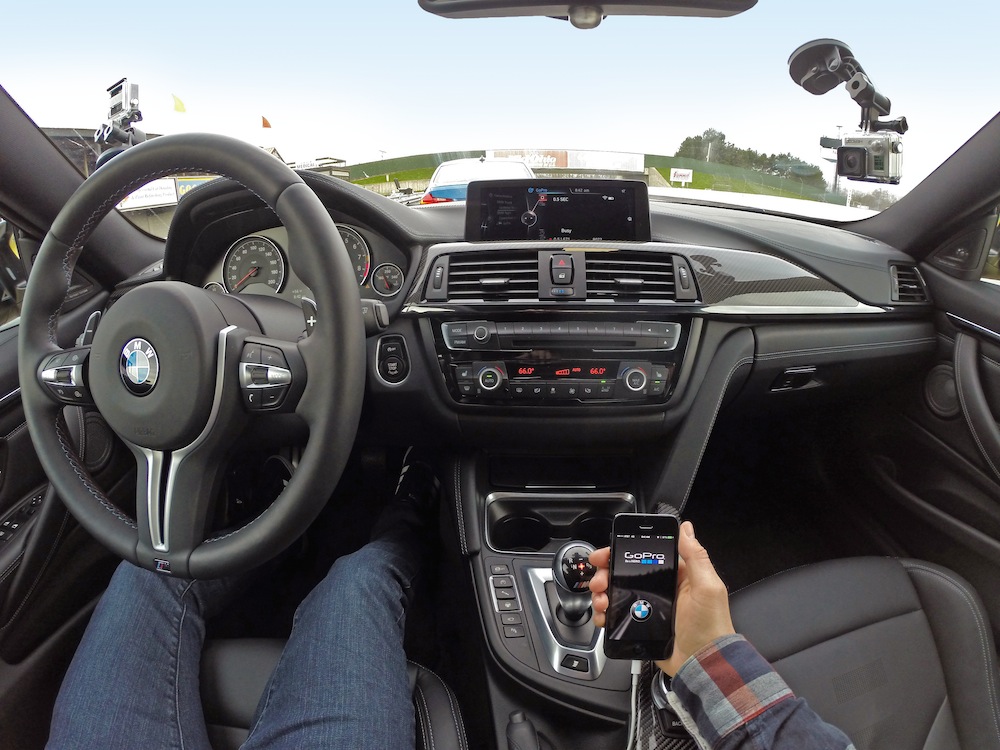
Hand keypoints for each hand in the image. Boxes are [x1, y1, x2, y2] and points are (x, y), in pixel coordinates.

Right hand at [588, 520, 734, 675]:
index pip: (644, 555)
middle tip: (600, 579)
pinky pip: (616, 614)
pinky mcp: (639, 624)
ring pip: (616, 592)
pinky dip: (604, 613)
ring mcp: (648, 607)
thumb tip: (685, 528)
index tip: (607, 552)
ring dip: (603, 591)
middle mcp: (660, 589)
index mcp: (676, 576)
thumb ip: (696, 556)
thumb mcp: (706, 586)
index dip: (623, 551)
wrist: (702, 664)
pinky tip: (603, 614)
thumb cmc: (710, 626)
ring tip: (601, 598)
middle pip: (624, 572)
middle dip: (606, 572)